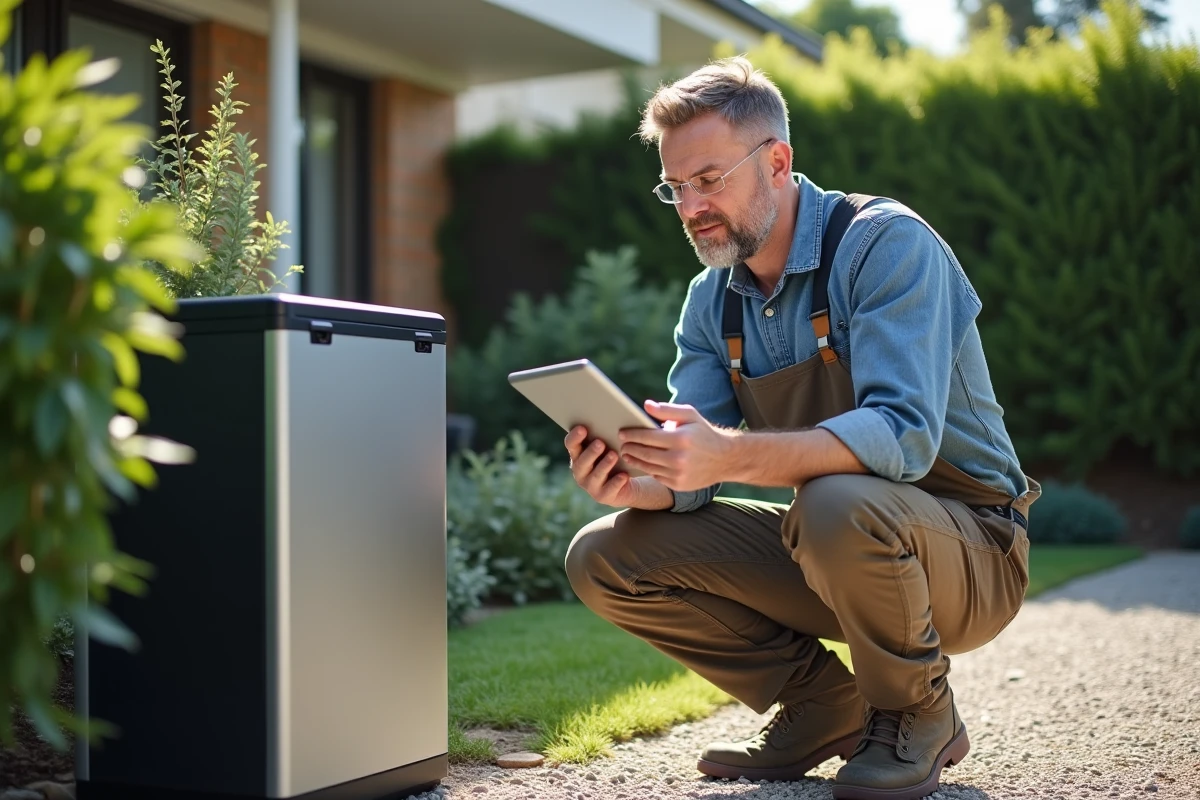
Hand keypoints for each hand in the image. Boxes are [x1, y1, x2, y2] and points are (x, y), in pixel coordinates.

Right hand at [564, 426, 640, 507]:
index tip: (582, 428)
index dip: (575, 437)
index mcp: (578, 454)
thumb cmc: (614, 455)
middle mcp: (580, 471)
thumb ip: (605, 432)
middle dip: (590, 453)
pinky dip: (617, 482)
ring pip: (595, 476)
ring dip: (604, 465)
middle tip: (600, 443)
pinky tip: (624, 475)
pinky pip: (609, 490)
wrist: (625, 481)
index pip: (571, 445)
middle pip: (581, 462)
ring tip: (614, 455)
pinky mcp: (603, 496)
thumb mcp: (609, 444)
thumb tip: (613, 415)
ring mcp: (590, 485)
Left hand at [618, 401, 733, 491]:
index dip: (632, 435)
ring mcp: (678, 474)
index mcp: (680, 439)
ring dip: (635, 460)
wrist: (724, 459)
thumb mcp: (690, 415)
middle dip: (630, 448)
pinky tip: (642, 463)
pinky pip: (657, 476)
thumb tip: (646, 405)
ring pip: (648, 467)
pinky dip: (648, 469)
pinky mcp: (678, 485)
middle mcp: (679, 458)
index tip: (622, 433)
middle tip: (621, 444)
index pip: (648, 437)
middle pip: (645, 453)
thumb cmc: (703, 433)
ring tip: (627, 454)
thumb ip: (667, 410)